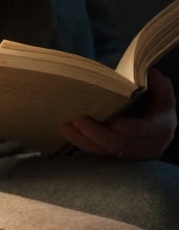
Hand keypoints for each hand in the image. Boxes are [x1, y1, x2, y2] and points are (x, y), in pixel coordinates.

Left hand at [59, 68, 176, 159]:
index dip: (123, 128)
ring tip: (64, 126)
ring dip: (80, 140)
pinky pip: (94, 154)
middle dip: (93, 133)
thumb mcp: (165, 101)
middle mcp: (139, 146)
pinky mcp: (111, 157)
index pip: (137, 132)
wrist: (158, 141)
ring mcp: (124, 155)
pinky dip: (80, 144)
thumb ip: (161, 87)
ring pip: (100, 152)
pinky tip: (68, 133)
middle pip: (114, 145)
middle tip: (76, 120)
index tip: (112, 120)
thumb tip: (152, 72)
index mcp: (155, 131)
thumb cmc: (159, 117)